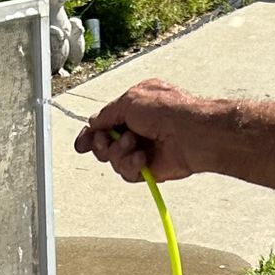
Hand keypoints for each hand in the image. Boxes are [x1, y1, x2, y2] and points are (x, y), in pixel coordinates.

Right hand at [72, 77, 227, 186]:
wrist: (192, 134)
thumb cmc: (167, 111)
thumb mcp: (129, 101)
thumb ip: (106, 115)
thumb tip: (93, 124)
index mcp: (134, 108)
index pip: (105, 122)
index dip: (91, 134)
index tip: (82, 144)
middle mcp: (137, 128)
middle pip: (104, 144)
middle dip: (103, 144)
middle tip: (109, 141)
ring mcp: (143, 149)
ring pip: (113, 160)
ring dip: (119, 153)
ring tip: (134, 145)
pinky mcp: (148, 169)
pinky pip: (126, 173)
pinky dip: (131, 165)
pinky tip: (143, 159)